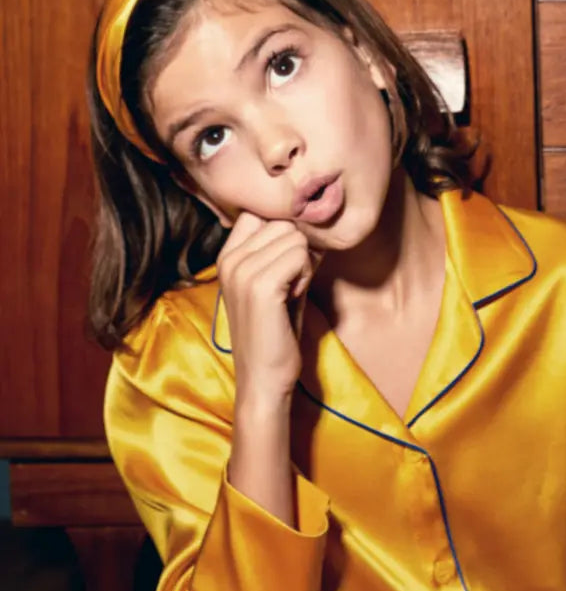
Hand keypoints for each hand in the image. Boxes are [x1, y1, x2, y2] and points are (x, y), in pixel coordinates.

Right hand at [216, 213, 317, 407]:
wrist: (264, 378)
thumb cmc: (275, 330)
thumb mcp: (278, 280)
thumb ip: (286, 249)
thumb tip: (313, 218)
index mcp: (227, 255)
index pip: (262, 212)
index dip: (284, 231)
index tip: (286, 262)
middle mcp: (229, 258)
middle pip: (283, 222)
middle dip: (297, 249)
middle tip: (289, 283)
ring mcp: (241, 271)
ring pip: (295, 237)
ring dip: (303, 264)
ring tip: (290, 292)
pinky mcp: (260, 286)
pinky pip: (300, 255)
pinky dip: (306, 275)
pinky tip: (293, 298)